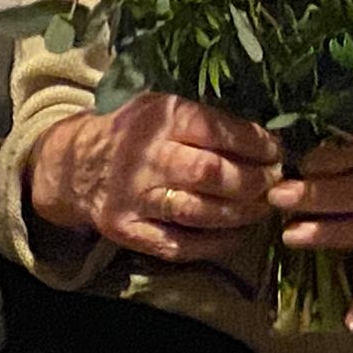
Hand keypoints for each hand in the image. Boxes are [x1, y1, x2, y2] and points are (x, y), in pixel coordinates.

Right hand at [27, 93, 283, 264]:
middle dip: (253, 180)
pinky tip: (237, 234)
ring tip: (262, 207)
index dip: (254, 143)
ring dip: (240, 213)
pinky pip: (180, 244)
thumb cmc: (132, 131)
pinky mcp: (130, 230)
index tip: (277, 150)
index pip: (215, 130)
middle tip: (275, 183)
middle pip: (211, 173)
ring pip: (200, 212)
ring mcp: (136, 198)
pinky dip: (215, 243)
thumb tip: (262, 138)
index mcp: (158, 118)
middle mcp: (147, 158)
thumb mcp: (160, 107)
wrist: (75, 165)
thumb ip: (202, 120)